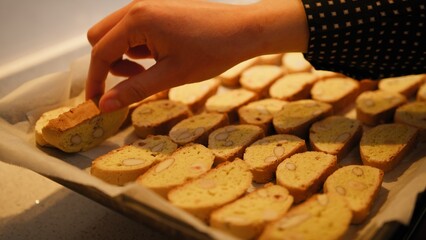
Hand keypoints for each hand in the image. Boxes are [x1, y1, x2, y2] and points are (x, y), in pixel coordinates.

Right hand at [86, 0, 307, 111]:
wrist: (245, 30)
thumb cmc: (213, 50)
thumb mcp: (171, 75)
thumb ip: (134, 90)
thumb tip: (104, 105)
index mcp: (137, 20)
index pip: (100, 52)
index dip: (95, 81)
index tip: (97, 104)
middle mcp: (137, 7)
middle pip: (100, 37)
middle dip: (108, 64)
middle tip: (133, 81)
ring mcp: (148, 6)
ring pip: (116, 33)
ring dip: (123, 56)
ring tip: (150, 70)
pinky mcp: (159, 9)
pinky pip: (134, 29)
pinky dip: (137, 47)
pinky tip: (160, 58)